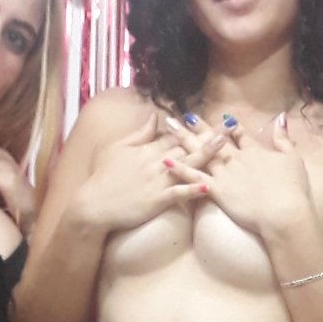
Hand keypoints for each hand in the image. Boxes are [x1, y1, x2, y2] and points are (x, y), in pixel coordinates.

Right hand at [76, 112, 224, 234]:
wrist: (94, 205)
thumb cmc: (103, 176)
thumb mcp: (118, 148)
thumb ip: (139, 133)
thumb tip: (154, 117)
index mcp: (148, 150)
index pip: (175, 136)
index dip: (194, 127)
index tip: (211, 119)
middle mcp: (155, 162)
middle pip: (186, 146)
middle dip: (208, 136)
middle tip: (228, 127)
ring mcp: (157, 181)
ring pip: (186, 166)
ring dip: (207, 155)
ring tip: (225, 147)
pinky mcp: (157, 200)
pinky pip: (178, 194)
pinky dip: (192, 190)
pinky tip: (208, 187)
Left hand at [167, 112, 314, 239]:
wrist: (284, 212)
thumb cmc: (293, 189)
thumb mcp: (293, 159)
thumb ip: (284, 138)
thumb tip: (281, 117)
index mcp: (254, 152)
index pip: (238, 135)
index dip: (228, 126)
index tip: (219, 119)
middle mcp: (236, 159)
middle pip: (213, 139)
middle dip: (197, 126)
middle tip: (182, 114)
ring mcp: (225, 174)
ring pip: (200, 152)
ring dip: (183, 139)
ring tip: (170, 126)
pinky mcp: (217, 190)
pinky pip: (194, 178)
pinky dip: (180, 169)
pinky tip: (165, 161)